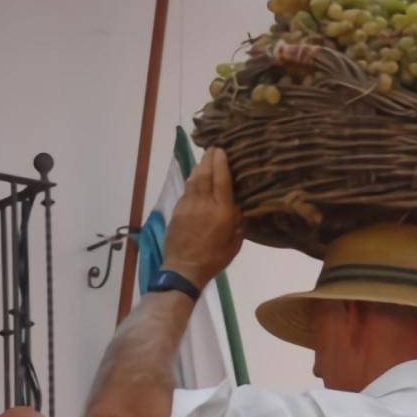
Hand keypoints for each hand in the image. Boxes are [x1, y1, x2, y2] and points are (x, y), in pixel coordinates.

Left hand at [163, 148, 242, 288]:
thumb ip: (238, 222)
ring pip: (194, 179)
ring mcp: (188, 205)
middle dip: (209, 158)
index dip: (222, 162)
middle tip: (214, 148)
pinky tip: (195, 179)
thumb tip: (238, 208)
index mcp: (222, 211)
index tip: (222, 150)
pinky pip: (187, 190)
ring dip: (199, 167)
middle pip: (205, 173)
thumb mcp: (235, 242)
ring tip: (205, 159)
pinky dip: (192, 180)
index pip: (222, 179)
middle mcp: (204, 203)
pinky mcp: (177, 210)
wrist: (184, 268)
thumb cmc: (214, 258)